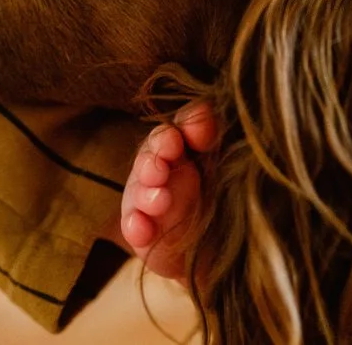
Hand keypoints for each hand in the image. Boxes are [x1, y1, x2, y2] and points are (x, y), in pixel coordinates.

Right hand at [119, 101, 217, 282]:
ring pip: (138, 194)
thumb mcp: (217, 159)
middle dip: (152, 162)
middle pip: (148, 160)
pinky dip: (136, 226)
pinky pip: (134, 228)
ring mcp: (148, 204)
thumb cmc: (215, 190)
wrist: (216, 244)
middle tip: (160, 169)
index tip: (179, 141)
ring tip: (159, 199)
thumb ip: (208, 132)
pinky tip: (142, 228)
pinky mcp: (143, 235)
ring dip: (146, 195)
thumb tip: (204, 107)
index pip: (167, 135)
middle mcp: (157, 173)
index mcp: (175, 150)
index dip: (170, 137)